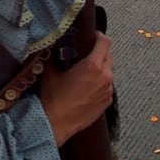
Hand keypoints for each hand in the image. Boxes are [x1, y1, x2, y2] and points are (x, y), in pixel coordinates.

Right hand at [39, 31, 113, 146]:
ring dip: (100, 67)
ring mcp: (108, 91)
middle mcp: (105, 77)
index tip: (92, 36)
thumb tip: (53, 45)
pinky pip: (107, 86)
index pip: (105, 42)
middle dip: (99, 51)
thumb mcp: (51, 71)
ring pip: (108, 71)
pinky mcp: (107, 102)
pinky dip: (100, 82)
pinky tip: (86, 87)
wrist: (56, 124)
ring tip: (85, 72)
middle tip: (86, 52)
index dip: (98, 36)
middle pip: (109, 54)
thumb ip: (54, 54)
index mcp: (93, 66)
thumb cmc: (53, 97)